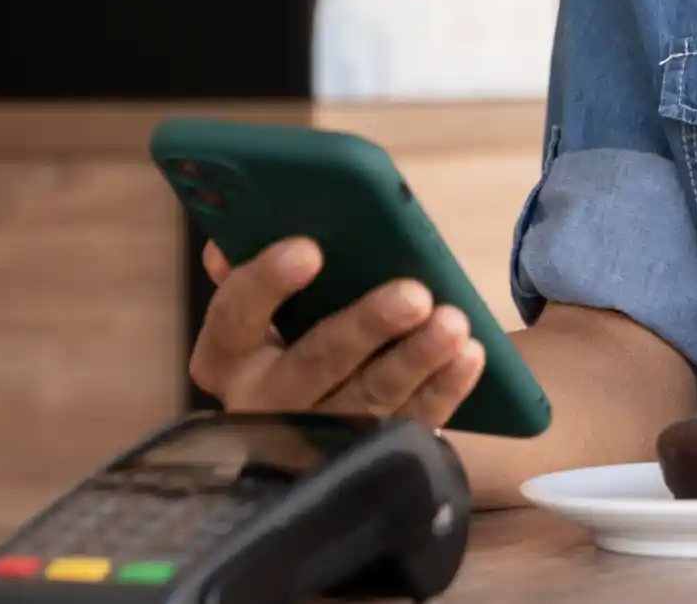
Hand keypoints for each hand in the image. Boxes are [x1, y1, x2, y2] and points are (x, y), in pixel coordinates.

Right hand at [189, 238, 486, 424]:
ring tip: (454, 323)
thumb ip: (247, 266)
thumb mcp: (261, 301)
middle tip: (414, 295)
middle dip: (366, 326)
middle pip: (314, 363)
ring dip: (415, 359)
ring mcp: (319, 438)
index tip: (309, 249)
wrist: (313, 401)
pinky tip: (467, 355)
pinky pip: (410, 423)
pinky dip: (443, 389)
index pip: (232, 318)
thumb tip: (231, 242)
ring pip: (368, 399)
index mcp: (228, 357)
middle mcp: (266, 404)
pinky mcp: (370, 455)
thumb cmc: (288, 324)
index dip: (266, 283)